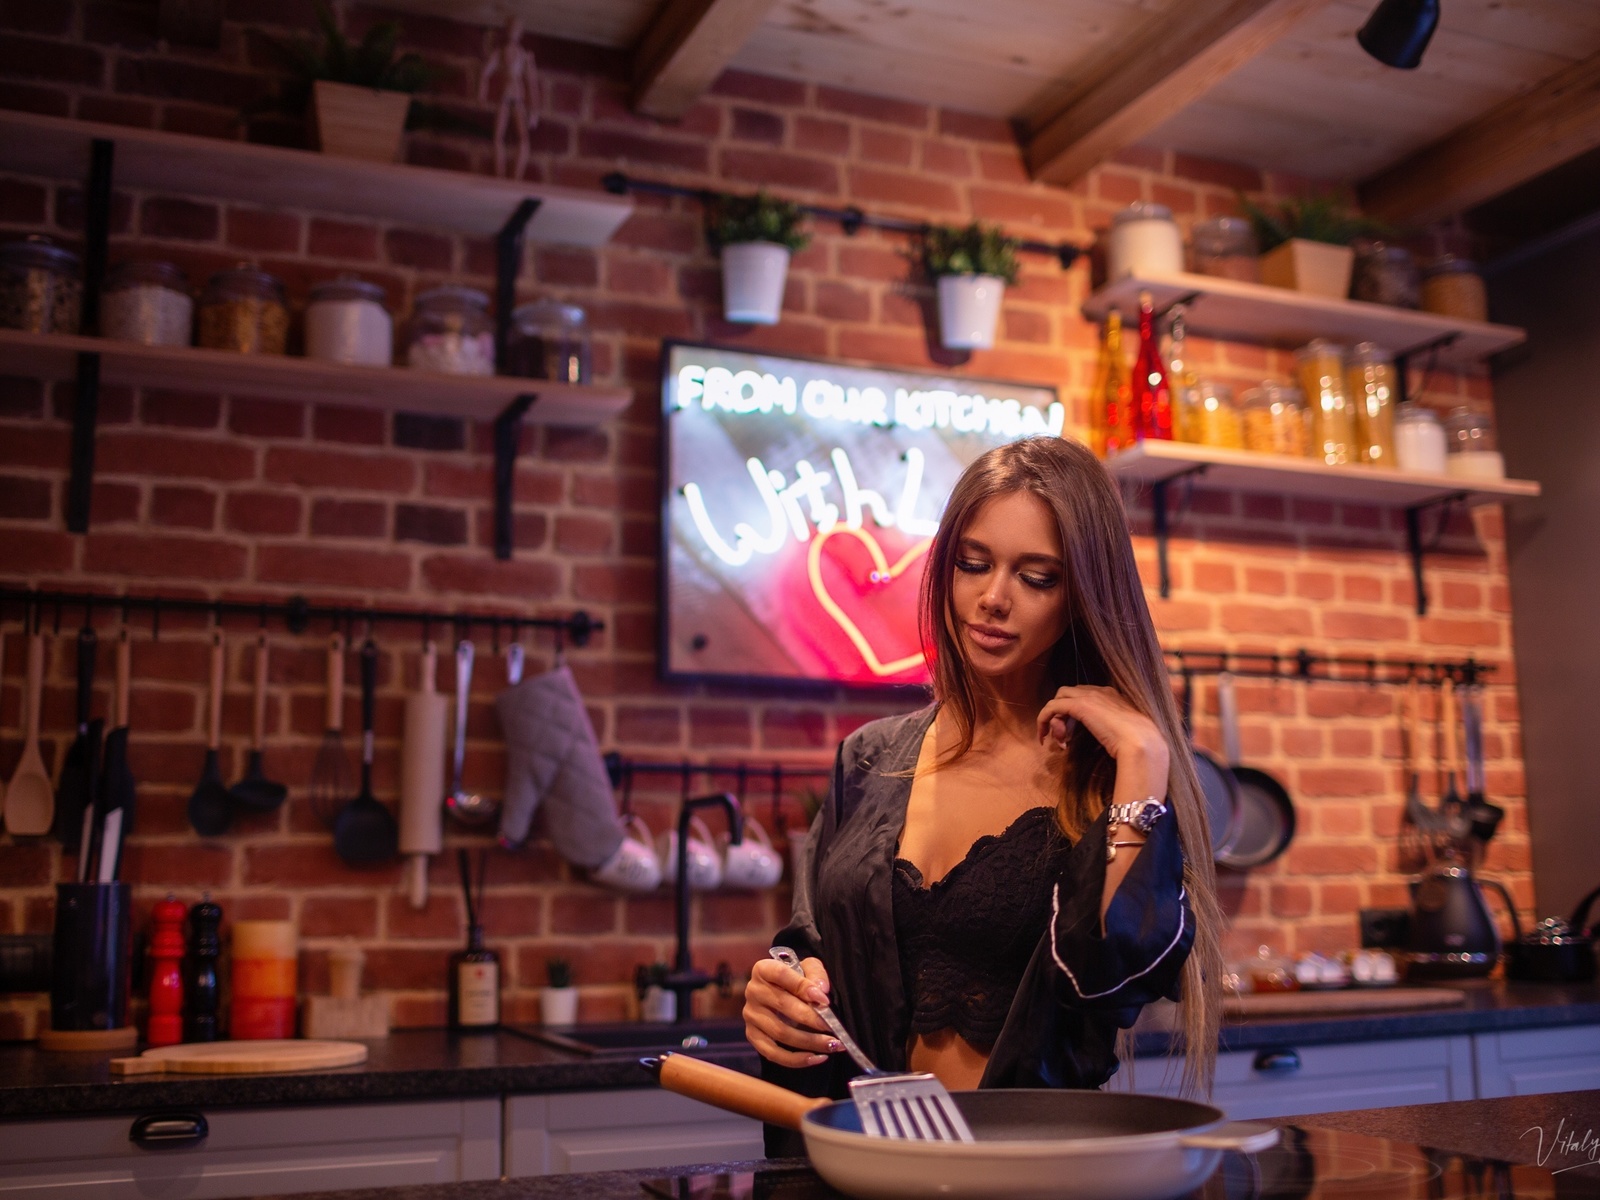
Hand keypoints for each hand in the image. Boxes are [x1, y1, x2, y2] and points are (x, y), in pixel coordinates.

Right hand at [743, 955, 838, 1068]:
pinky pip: (773, 1053)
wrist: (781, 992)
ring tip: (832, 1045)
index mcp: (764, 969)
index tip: (824, 1000)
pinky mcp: (752, 1035)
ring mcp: (750, 1015)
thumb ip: (815, 974)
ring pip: (780, 1033)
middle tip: (832, 1027)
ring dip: (809, 1042)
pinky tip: (816, 1058)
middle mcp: (753, 991)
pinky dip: (796, 1059)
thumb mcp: (807, 968)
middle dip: (811, 1019)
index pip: (781, 975)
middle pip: (783, 1005)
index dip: (803, 987)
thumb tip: (821, 991)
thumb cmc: (796, 979)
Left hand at [1036, 685, 1169, 798]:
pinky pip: (1052, 707)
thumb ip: (1113, 730)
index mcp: (1113, 695)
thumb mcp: (1124, 733)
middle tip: (1064, 739)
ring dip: (1055, 720)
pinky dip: (1044, 719)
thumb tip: (1106, 739)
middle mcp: (1100, 691)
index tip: (1073, 737)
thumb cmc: (1139, 744)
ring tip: (1060, 742)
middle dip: (1062, 716)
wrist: (1142, 743)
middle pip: (1069, 695)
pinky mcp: (1080, 705)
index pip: (1085, 697)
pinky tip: (1043, 737)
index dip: (1075, 715)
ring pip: (1059, 698)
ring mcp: (1090, 696)